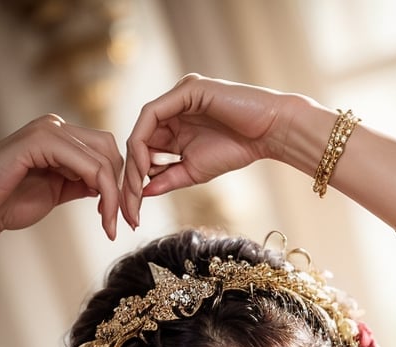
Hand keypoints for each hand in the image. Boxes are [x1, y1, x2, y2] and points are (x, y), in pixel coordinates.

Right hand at [0, 115, 124, 242]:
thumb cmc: (10, 203)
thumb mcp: (57, 191)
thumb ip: (80, 182)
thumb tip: (107, 186)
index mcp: (59, 136)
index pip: (105, 150)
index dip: (118, 183)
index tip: (121, 217)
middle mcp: (54, 126)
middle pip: (110, 149)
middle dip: (121, 188)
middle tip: (123, 222)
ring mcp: (47, 130)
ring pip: (103, 158)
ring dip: (114, 195)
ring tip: (111, 224)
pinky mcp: (40, 141)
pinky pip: (87, 165)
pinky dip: (103, 192)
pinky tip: (102, 216)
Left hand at [122, 74, 303, 225]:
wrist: (267, 134)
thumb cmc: (237, 150)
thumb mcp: (193, 172)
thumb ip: (167, 179)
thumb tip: (142, 192)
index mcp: (175, 126)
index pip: (146, 149)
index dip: (135, 178)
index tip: (132, 208)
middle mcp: (173, 109)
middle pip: (139, 140)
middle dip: (130, 173)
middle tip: (128, 204)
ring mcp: (177, 97)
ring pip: (142, 128)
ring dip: (134, 160)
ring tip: (134, 189)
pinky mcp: (185, 90)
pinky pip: (152, 114)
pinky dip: (143, 139)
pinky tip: (144, 164)